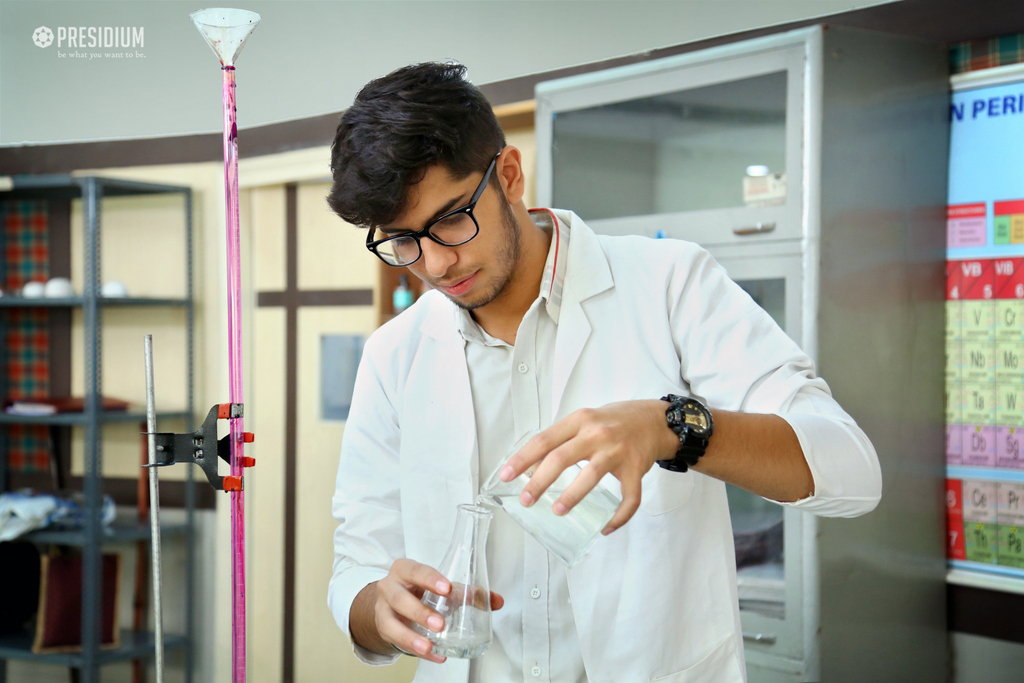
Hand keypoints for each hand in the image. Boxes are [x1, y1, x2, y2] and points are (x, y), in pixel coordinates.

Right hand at [371, 558, 503, 661]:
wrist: (394, 604)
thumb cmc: (420, 590)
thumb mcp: (442, 588)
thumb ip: (469, 593)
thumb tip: (496, 601)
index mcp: (405, 570)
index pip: (416, 570)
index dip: (430, 579)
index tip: (446, 589)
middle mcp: (390, 587)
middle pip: (399, 597)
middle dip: (420, 611)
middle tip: (440, 624)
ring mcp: (383, 609)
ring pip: (391, 623)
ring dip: (411, 636)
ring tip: (430, 646)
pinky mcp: (383, 628)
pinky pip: (396, 641)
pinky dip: (416, 650)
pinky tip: (433, 654)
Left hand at [499, 400, 677, 533]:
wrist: (654, 420)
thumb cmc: (613, 422)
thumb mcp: (585, 421)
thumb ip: (561, 440)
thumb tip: (531, 467)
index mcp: (580, 420)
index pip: (545, 439)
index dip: (523, 458)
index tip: (505, 475)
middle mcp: (597, 434)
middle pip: (562, 457)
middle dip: (540, 481)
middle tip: (526, 499)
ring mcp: (618, 451)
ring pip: (591, 475)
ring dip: (572, 496)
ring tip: (557, 510)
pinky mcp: (636, 469)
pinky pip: (629, 498)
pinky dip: (618, 516)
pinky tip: (606, 528)